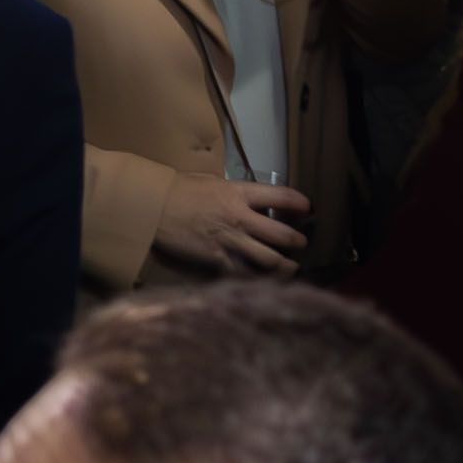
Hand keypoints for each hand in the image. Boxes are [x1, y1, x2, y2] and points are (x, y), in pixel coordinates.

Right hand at [148, 177, 313, 278]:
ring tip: (291, 267)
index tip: (308, 208)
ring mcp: (230, 240)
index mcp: (239, 193)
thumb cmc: (180, 189)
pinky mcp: (216, 258)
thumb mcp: (211, 181)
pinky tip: (264, 281)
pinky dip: (257, 278)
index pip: (281, 196)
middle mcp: (240, 217)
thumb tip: (249, 198)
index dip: (299, 203)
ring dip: (285, 265)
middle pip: (281, 234)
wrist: (154, 207)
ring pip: (269, 259)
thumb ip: (233, 192)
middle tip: (302, 243)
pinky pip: (244, 273)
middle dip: (297, 241)